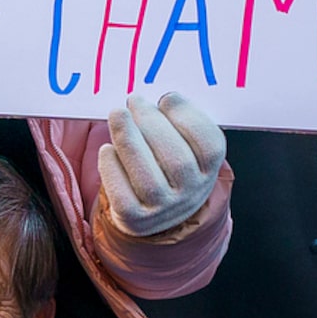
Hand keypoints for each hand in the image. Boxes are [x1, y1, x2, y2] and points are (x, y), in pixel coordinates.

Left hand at [98, 93, 225, 237]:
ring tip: (118, 114)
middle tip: (135, 100)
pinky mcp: (135, 219)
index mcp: (209, 170)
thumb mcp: (182, 143)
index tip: (167, 98)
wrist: (153, 210)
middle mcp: (191, 193)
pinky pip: (122, 194)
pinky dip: (112, 168)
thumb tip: (146, 103)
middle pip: (177, 160)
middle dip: (153, 124)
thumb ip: (174, 122)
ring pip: (147, 178)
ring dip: (130, 141)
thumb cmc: (166, 163)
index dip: (189, 119)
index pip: (209, 145)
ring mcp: (163, 209)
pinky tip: (107, 149)